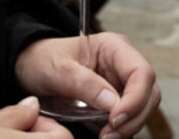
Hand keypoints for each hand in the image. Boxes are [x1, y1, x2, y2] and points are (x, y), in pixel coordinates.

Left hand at [15, 34, 160, 138]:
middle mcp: (122, 64)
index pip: (141, 72)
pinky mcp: (114, 102)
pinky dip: (122, 130)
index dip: (136, 97)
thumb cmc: (42, 60)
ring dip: (130, 126)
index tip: (116, 118)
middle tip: (110, 134)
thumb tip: (112, 102)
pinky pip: (129, 118)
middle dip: (134, 116)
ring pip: (143, 107)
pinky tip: (105, 136)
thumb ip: (84, 83)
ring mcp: (120, 83)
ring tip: (106, 138)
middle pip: (148, 92)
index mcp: (114, 47)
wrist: (30, 67)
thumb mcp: (56, 69)